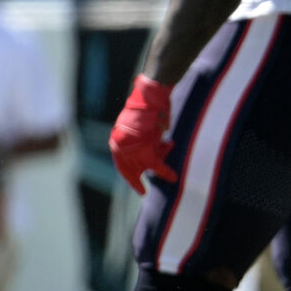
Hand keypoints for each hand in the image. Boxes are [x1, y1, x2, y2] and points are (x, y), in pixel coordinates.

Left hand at [109, 75, 176, 193]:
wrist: (150, 97)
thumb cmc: (148, 107)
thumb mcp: (143, 126)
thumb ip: (145, 139)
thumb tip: (158, 149)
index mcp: (117, 141)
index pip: (120, 163)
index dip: (127, 174)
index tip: (133, 181)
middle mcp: (121, 147)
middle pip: (129, 169)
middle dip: (136, 181)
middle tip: (141, 192)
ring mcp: (132, 149)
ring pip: (146, 167)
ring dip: (159, 170)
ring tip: (170, 175)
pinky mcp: (146, 149)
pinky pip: (157, 165)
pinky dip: (165, 172)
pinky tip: (173, 177)